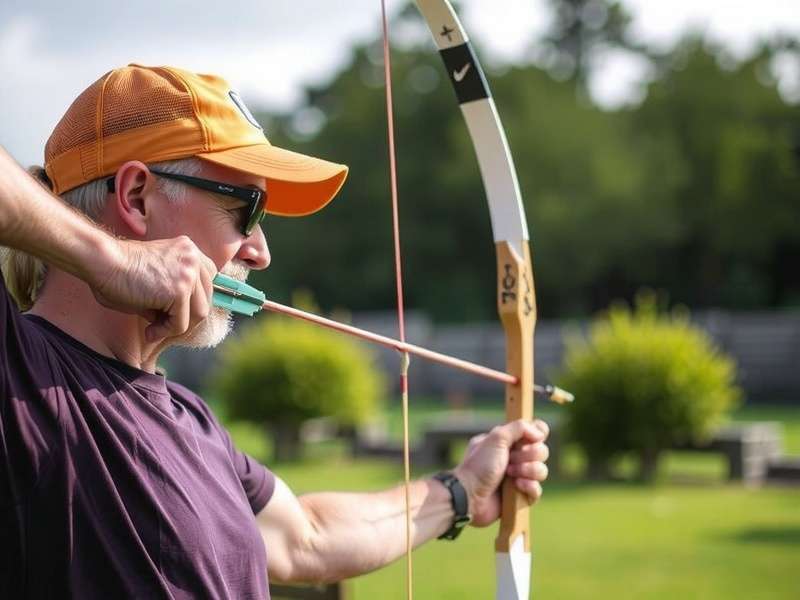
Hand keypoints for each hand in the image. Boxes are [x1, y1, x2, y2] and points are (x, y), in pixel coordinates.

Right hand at [88, 236, 217, 342]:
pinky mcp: (179, 291)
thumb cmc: (117, 270)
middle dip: (185, 318)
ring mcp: (189, 274)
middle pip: (205, 300)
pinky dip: (165, 332)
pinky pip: (181, 323)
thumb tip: (181, 319)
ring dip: (176, 327)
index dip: (191, 303)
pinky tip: (149, 332)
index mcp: (188, 250)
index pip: (207, 283)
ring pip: (198, 314)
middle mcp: (193, 258)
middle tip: (161, 327)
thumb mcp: (156, 277)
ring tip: (154, 331)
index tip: (172, 315)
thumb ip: (173, 292)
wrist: (101, 261)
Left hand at [453, 419, 548, 526]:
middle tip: (510, 460)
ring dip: (528, 471)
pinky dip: (529, 487)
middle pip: (542, 451)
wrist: (469, 494)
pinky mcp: (520, 496)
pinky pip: (537, 490)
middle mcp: (515, 457)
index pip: (536, 432)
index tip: (530, 439)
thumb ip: (519, 428)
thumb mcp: (496, 438)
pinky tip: (517, 486)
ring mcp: (519, 477)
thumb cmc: (479, 465)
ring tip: (510, 474)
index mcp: (509, 441)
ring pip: (541, 470)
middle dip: (528, 455)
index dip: (538, 435)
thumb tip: (539, 432)